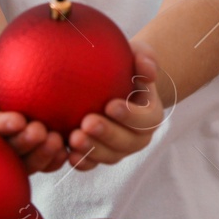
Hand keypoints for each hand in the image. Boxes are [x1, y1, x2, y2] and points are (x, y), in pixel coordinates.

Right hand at [0, 64, 67, 174]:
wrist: (13, 82)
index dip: (2, 126)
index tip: (18, 120)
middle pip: (9, 150)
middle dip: (24, 142)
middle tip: (40, 131)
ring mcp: (18, 154)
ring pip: (28, 163)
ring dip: (42, 155)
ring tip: (56, 140)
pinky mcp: (37, 156)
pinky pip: (46, 165)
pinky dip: (55, 161)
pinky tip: (65, 151)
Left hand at [65, 41, 167, 170]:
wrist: (113, 82)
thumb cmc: (125, 65)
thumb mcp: (138, 54)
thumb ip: (145, 58)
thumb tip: (147, 70)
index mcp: (150, 115)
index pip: (145, 119)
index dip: (130, 115)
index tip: (110, 105)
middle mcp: (137, 137)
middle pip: (127, 142)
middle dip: (107, 135)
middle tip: (87, 123)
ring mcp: (118, 149)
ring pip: (109, 156)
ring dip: (92, 150)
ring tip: (74, 138)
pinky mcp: (98, 155)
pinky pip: (92, 164)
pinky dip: (81, 162)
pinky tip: (67, 153)